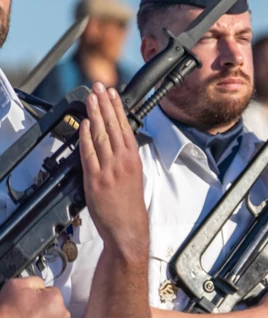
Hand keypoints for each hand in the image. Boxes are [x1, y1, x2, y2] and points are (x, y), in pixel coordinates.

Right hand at [0, 277, 70, 317]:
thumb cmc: (6, 312)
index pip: (52, 295)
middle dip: (47, 313)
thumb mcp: (16, 285)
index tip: (29, 306)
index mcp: (55, 299)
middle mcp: (64, 315)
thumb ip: (35, 281)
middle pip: (58, 311)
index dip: (40, 299)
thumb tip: (44, 286)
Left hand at [79, 84, 148, 257]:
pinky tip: (84, 124)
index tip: (112, 94)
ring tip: (90, 98)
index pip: (125, 128)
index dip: (117, 109)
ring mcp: (109, 169)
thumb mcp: (134, 179)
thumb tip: (114, 145)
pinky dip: (86, 136)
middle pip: (113, 127)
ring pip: (101, 135)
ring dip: (95, 114)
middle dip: (105, 105)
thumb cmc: (131, 208)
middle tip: (99, 87)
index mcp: (134, 161)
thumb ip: (124, 161)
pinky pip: (89, 153)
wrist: (128, 230)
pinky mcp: (96, 179)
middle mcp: (123, 162)